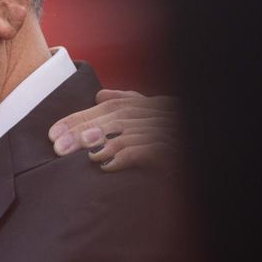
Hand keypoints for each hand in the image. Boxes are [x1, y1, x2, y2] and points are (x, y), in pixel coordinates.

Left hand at [47, 90, 180, 171]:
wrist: (208, 152)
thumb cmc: (177, 136)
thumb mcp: (152, 114)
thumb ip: (126, 102)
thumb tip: (100, 96)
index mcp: (147, 104)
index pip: (106, 108)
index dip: (77, 119)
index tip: (53, 134)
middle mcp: (156, 112)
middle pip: (111, 119)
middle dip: (81, 132)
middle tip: (58, 147)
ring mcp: (166, 130)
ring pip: (125, 133)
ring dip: (98, 144)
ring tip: (78, 155)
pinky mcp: (174, 150)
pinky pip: (146, 150)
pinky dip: (124, 156)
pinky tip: (106, 166)